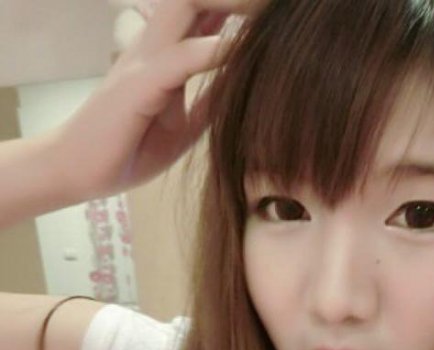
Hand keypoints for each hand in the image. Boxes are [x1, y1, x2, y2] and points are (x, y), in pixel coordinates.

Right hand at [50, 0, 269, 202]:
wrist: (78, 171)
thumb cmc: (128, 149)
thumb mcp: (184, 127)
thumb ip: (210, 105)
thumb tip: (242, 91)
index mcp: (167, 53)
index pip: (207, 11)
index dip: (239, 5)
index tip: (277, 10)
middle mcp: (155, 45)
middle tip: (278, 4)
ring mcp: (145, 60)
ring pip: (187, 6)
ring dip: (229, 4)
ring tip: (267, 10)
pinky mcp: (138, 84)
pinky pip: (181, 58)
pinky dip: (214, 51)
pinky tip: (242, 50)